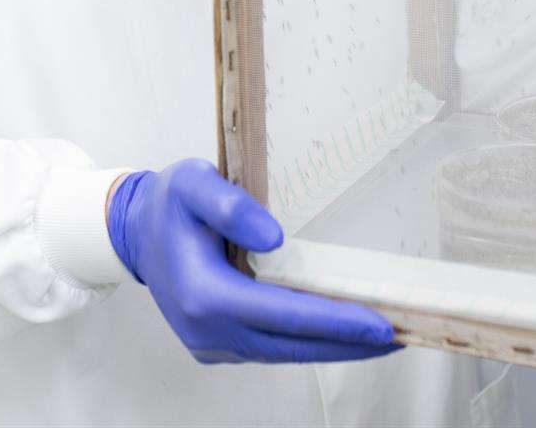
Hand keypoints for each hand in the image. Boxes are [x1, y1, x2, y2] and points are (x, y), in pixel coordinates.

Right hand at [106, 158, 399, 363]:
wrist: (134, 232)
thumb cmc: (168, 203)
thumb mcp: (192, 181)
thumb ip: (230, 204)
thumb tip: (276, 238)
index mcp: (203, 295)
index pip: (283, 315)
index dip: (335, 321)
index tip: (380, 324)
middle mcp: (208, 332)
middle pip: (292, 346)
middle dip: (348, 344)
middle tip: (402, 336)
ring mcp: (211, 346)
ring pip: (284, 354)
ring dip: (334, 347)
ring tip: (382, 338)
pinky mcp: (216, 348)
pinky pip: (270, 350)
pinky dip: (308, 343)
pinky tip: (339, 333)